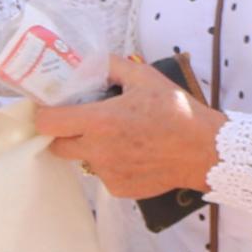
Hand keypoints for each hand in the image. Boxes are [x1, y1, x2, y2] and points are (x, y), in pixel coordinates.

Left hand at [30, 55, 224, 201]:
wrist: (205, 151)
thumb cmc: (177, 112)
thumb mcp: (145, 77)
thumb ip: (111, 66)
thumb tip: (89, 62)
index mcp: (99, 122)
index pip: (47, 123)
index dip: (45, 114)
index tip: (52, 108)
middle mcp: (97, 152)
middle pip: (57, 146)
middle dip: (64, 133)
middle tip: (84, 122)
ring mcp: (108, 174)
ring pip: (84, 160)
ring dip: (92, 148)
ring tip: (122, 137)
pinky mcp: (120, 189)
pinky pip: (105, 174)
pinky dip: (113, 164)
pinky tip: (135, 153)